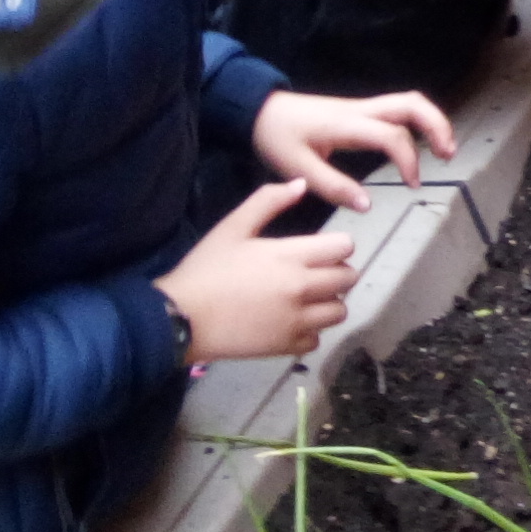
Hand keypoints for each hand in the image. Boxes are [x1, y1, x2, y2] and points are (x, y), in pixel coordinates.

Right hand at [158, 180, 358, 361]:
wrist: (181, 317)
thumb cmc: (206, 269)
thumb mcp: (233, 227)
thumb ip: (268, 201)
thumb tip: (301, 184)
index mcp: (292, 256)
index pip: (344, 247)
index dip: (338, 245)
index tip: (323, 249)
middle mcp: (302, 288)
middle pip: (349, 278)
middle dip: (338, 272)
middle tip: (317, 273)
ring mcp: (296, 321)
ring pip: (339, 312)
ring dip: (329, 303)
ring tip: (307, 299)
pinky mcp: (286, 346)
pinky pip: (317, 340)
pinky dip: (309, 332)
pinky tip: (291, 323)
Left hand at [252, 87, 458, 209]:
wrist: (259, 110)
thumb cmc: (277, 138)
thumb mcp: (297, 169)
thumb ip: (333, 187)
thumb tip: (367, 204)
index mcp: (346, 124)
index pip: (391, 135)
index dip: (408, 159)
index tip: (412, 185)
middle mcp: (360, 109)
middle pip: (411, 103)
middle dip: (437, 125)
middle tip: (448, 154)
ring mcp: (362, 106)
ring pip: (408, 101)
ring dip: (432, 120)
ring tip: (444, 149)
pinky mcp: (360, 110)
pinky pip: (398, 108)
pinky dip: (417, 121)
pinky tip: (420, 143)